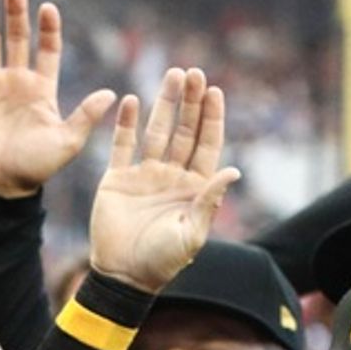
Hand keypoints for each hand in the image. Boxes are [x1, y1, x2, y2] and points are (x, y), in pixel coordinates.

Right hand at [0, 0, 113, 198]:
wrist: (1, 188)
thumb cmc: (36, 169)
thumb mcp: (67, 143)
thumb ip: (85, 117)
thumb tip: (111, 93)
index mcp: (42, 89)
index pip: (48, 50)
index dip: (48, 29)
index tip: (47, 8)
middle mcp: (16, 83)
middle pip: (17, 40)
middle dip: (16, 14)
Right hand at [89, 68, 240, 292]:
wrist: (123, 276)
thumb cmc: (163, 262)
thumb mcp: (193, 234)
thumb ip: (210, 200)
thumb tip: (233, 170)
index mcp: (194, 187)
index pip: (206, 144)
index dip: (211, 118)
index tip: (214, 91)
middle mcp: (171, 176)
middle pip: (184, 131)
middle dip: (190, 102)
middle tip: (194, 73)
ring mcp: (144, 175)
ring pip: (157, 132)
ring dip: (164, 104)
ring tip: (171, 76)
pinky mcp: (117, 179)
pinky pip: (122, 146)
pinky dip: (125, 124)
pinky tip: (130, 101)